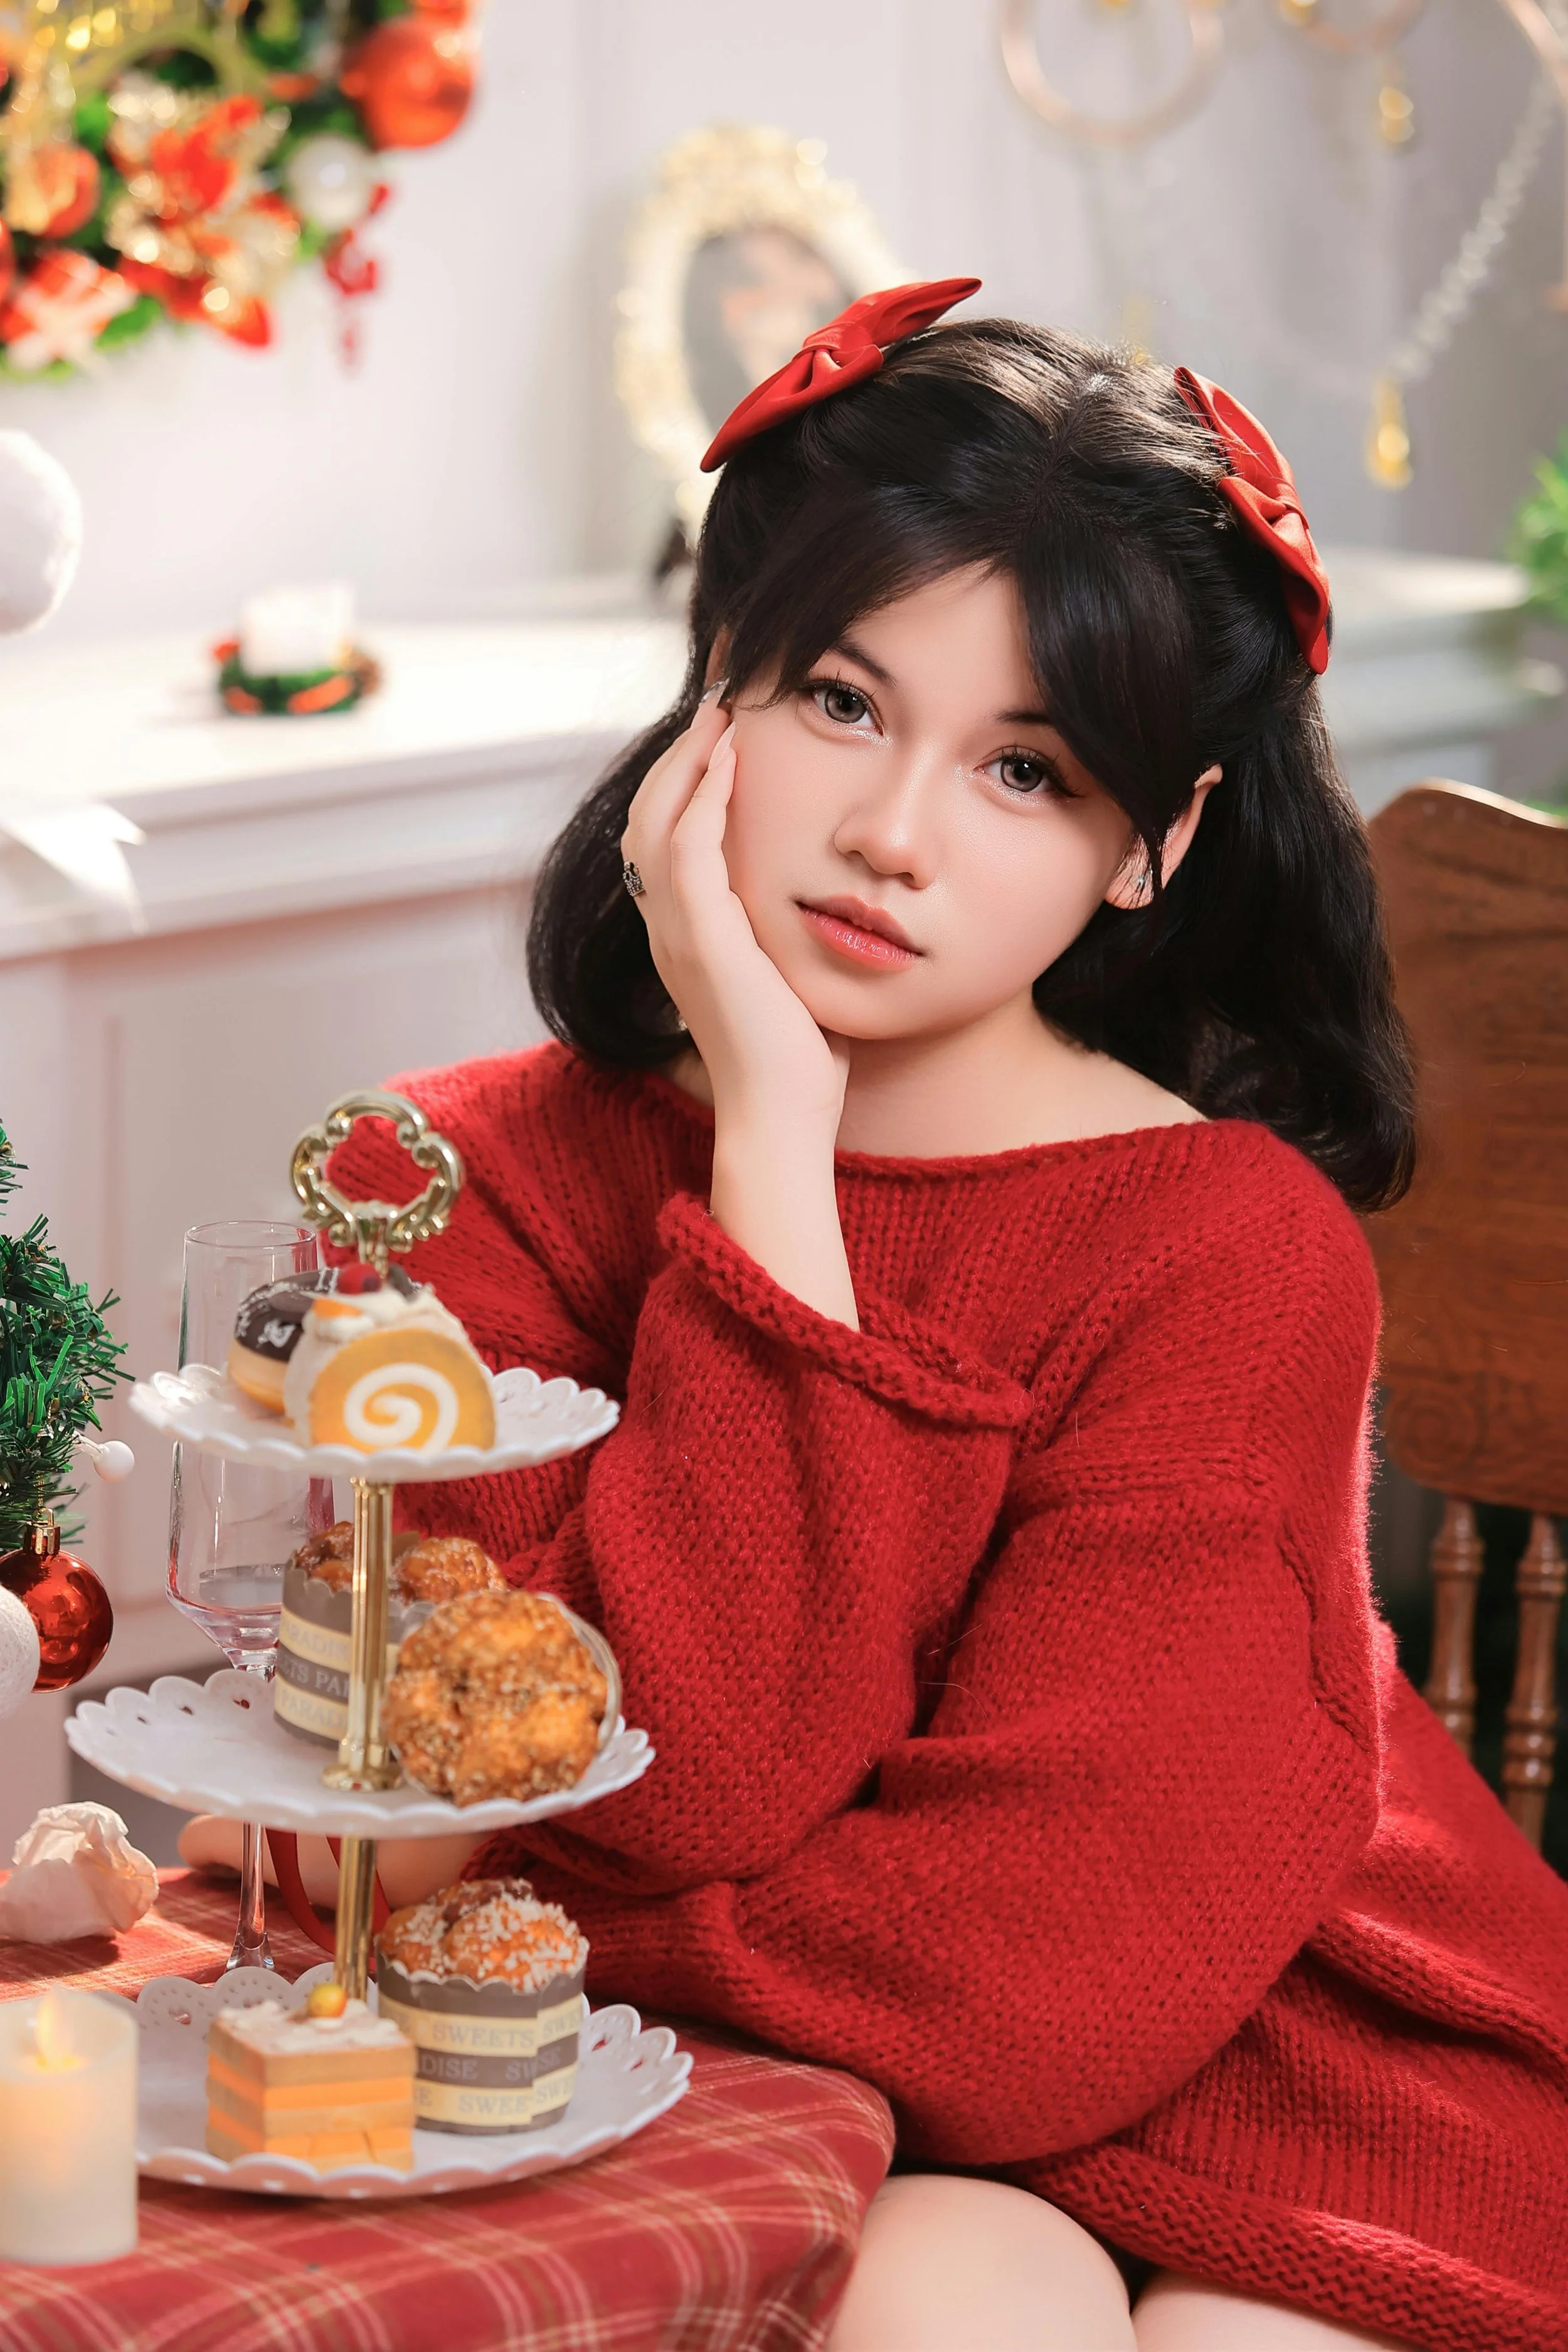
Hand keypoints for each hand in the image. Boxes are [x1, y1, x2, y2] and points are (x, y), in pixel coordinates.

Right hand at [621, 695, 846, 1137]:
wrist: (783, 1116)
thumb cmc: (797, 1057)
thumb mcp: (785, 973)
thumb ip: (783, 929)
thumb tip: (821, 895)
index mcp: (682, 935)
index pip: (661, 838)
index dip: (681, 782)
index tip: (719, 735)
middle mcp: (666, 930)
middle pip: (645, 816)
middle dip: (677, 754)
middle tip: (716, 703)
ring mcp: (677, 935)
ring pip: (656, 820)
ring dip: (687, 759)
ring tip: (721, 714)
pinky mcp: (704, 941)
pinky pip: (689, 849)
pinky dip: (705, 796)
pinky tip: (732, 759)